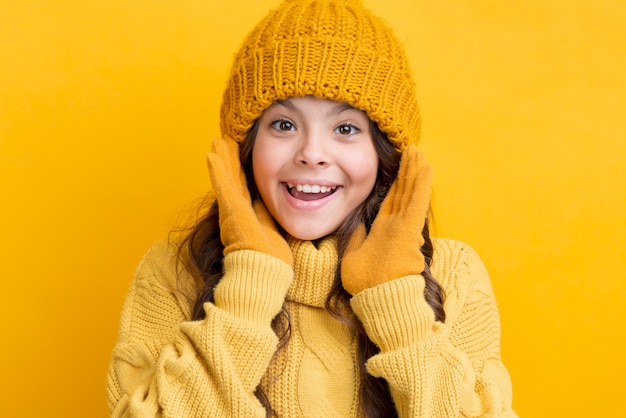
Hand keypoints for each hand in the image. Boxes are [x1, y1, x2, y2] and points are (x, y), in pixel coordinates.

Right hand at [206, 137, 292, 265]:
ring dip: (220, 159)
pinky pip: (223, 186)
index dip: (239, 171)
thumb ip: (267, 216)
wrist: (263, 275)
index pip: (243, 188)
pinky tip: (210, 154)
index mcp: (247, 216)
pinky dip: (216, 170)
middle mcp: (236, 212)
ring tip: (216, 140)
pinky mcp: (231, 212)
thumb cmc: (269, 261)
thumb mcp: (271, 231)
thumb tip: (271, 202)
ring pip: (225, 178)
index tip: (237, 155)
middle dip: (227, 159)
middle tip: (223, 140)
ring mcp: (232, 211)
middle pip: (231, 179)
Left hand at [341, 145, 431, 294]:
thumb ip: (355, 238)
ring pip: (411, 192)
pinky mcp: (409, 230)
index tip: (398, 169)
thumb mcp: (353, 256)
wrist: (380, 301)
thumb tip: (353, 223)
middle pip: (403, 191)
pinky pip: (416, 202)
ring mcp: (404, 227)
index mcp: (383, 232)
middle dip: (407, 170)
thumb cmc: (366, 285)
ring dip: (415, 170)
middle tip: (412, 150)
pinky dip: (421, 185)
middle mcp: (396, 226)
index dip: (395, 184)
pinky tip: (426, 167)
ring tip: (418, 150)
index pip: (391, 202)